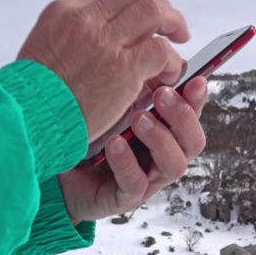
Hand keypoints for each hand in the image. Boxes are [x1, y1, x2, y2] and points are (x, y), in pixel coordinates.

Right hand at [17, 0, 188, 140]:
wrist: (24, 118)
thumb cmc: (32, 95)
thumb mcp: (43, 48)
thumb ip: (73, 38)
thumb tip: (106, 39)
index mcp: (64, 11)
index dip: (134, 9)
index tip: (143, 25)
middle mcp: (85, 19)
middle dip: (162, 4)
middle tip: (171, 24)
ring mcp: (105, 42)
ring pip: (154, 11)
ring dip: (173, 24)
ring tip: (177, 43)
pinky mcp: (122, 69)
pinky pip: (160, 50)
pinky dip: (170, 61)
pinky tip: (166, 74)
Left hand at [58, 76, 207, 223]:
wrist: (57, 172)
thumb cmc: (89, 135)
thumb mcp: (115, 105)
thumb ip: (138, 87)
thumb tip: (157, 57)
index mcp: (165, 132)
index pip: (192, 115)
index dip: (198, 99)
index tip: (196, 80)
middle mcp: (162, 156)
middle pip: (193, 142)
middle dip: (182, 116)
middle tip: (162, 95)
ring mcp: (147, 179)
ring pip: (174, 165)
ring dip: (160, 138)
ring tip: (138, 119)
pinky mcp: (125, 197)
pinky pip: (135, 183)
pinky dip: (127, 161)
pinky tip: (114, 144)